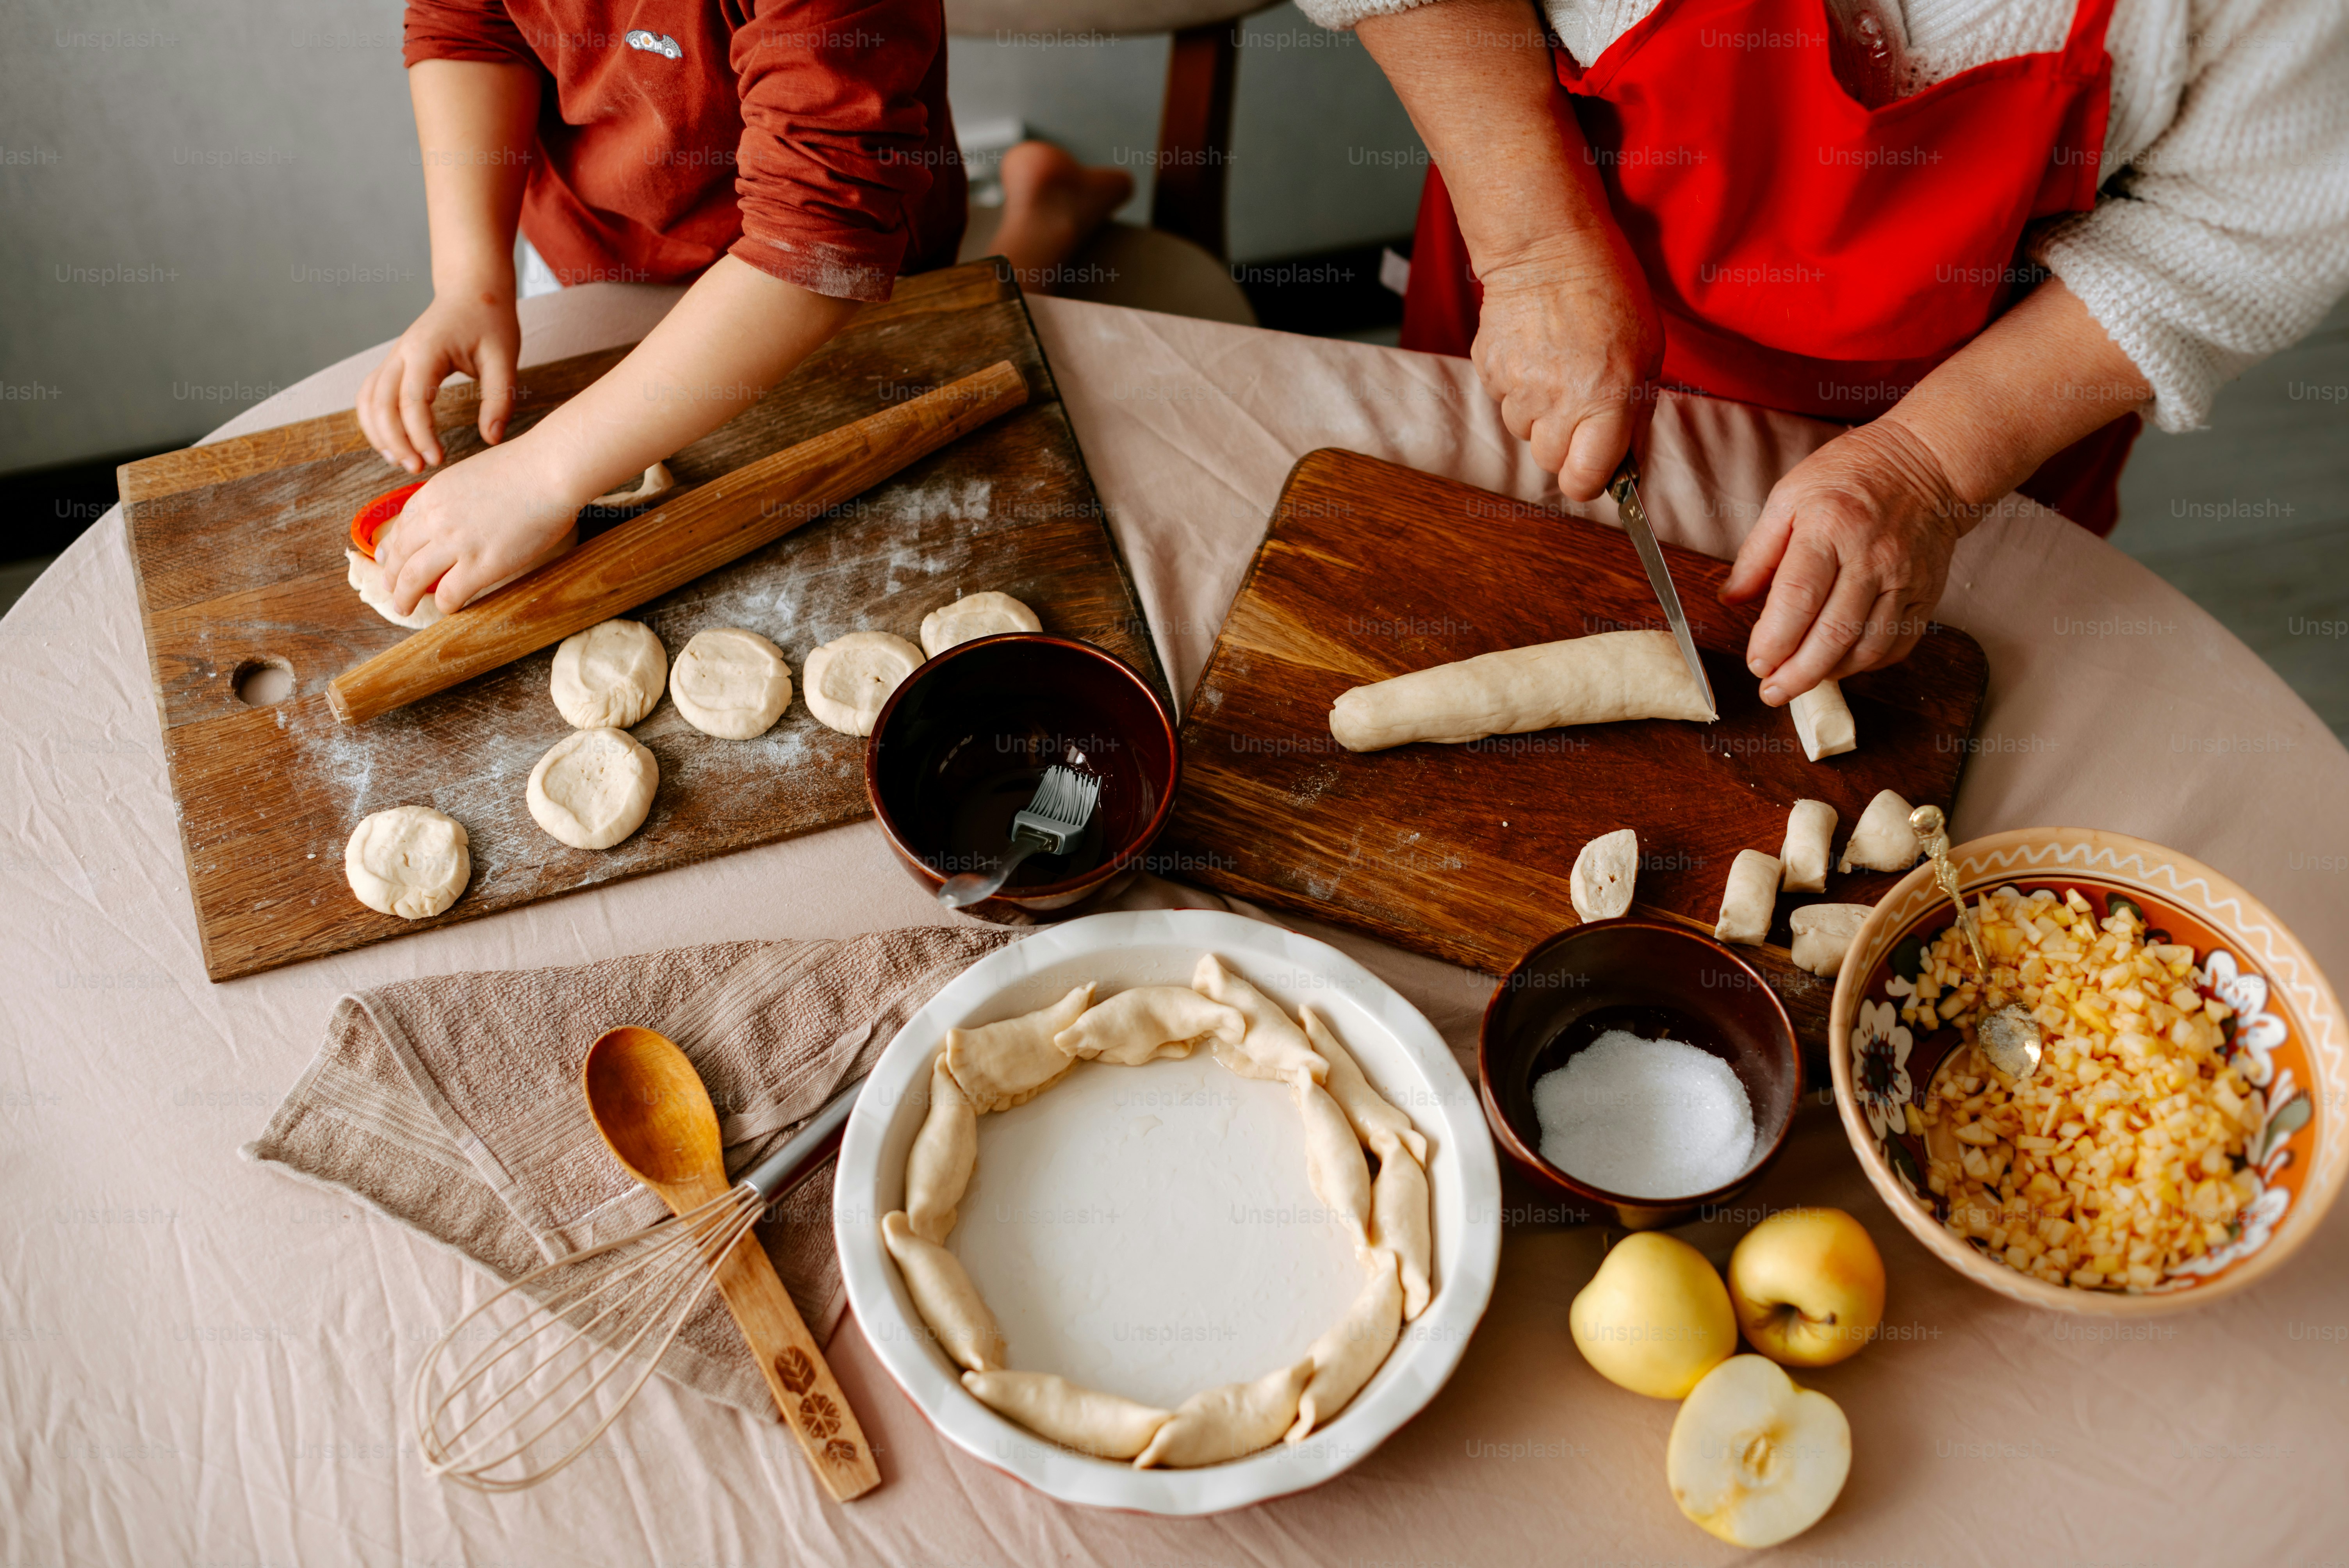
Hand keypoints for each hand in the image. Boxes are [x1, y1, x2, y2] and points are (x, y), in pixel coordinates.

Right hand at [357, 288, 521, 472]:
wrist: (472, 291)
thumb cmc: (490, 322)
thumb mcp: (505, 359)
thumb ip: (499, 399)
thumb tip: (491, 439)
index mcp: (427, 350)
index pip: (412, 401)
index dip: (420, 435)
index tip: (438, 460)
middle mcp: (402, 353)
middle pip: (381, 403)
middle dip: (395, 441)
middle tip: (418, 468)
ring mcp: (393, 357)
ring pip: (368, 400)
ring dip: (379, 434)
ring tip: (402, 461)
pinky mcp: (394, 363)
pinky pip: (370, 395)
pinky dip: (374, 421)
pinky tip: (393, 443)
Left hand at [373, 432, 587, 617]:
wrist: (549, 471)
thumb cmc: (523, 469)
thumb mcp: (469, 475)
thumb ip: (451, 497)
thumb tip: (448, 514)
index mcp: (432, 494)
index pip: (400, 528)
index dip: (390, 549)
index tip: (387, 561)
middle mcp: (435, 519)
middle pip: (399, 556)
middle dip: (391, 578)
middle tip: (392, 591)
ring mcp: (456, 543)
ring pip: (413, 578)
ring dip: (405, 597)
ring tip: (404, 607)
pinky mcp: (480, 565)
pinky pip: (449, 594)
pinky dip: (444, 605)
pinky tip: (449, 608)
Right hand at [1471, 233, 1661, 500]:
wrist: (1547, 246)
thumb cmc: (1608, 292)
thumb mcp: (1647, 354)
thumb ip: (1633, 412)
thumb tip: (1621, 459)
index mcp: (1606, 400)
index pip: (1584, 479)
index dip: (1589, 480)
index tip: (1594, 469)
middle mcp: (1558, 401)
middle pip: (1550, 462)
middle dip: (1565, 444)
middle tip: (1579, 405)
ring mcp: (1518, 387)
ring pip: (1524, 431)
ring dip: (1539, 412)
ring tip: (1556, 366)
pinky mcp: (1488, 369)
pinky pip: (1502, 399)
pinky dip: (1517, 384)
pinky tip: (1534, 351)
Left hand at [1722, 418, 1967, 704]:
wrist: (1927, 463)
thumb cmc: (1850, 477)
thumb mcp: (1788, 497)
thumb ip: (1757, 553)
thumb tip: (1729, 599)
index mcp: (1829, 527)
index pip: (1798, 597)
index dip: (1774, 640)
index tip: (1756, 663)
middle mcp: (1871, 557)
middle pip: (1833, 633)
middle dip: (1797, 674)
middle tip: (1771, 691)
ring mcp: (1904, 578)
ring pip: (1867, 647)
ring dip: (1830, 674)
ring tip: (1800, 681)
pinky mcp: (1926, 594)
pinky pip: (1897, 644)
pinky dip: (1866, 665)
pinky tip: (1839, 665)